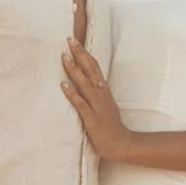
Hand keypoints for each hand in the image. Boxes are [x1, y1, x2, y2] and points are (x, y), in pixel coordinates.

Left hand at [62, 38, 131, 160]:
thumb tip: (87, 81)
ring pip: (85, 83)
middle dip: (79, 54)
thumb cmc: (111, 126)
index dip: (84, 54)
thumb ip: (97, 93)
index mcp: (104, 91)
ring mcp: (97, 105)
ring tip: (64, 57)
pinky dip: (72, 93)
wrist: (121, 144)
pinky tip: (63, 85)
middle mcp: (101, 94)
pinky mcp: (92, 118)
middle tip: (69, 40)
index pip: (94, 67)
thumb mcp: (105, 105)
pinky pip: (81, 104)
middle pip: (90, 70)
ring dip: (74, 70)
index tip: (75, 42)